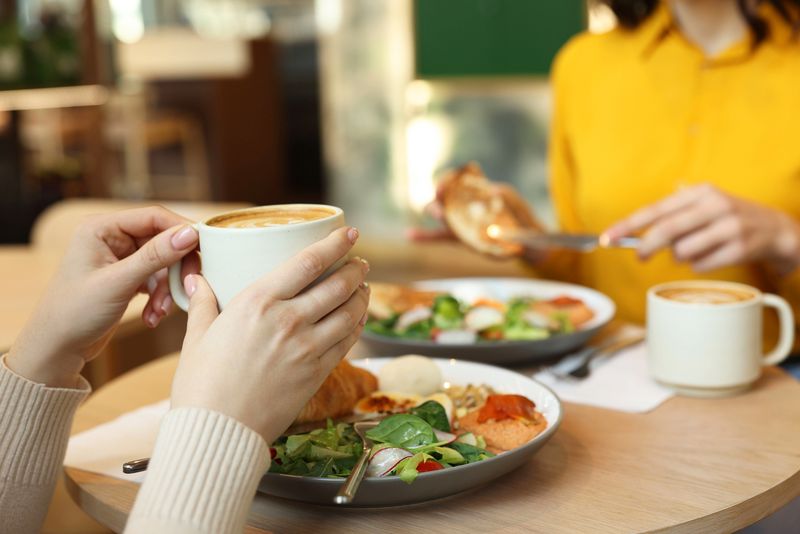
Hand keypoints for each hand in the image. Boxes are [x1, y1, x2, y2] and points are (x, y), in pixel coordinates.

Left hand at [7, 207, 199, 387]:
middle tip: (187, 287)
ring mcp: (120, 259)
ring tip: (159, 311)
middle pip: (163, 241)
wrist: (57, 349)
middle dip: (175, 268)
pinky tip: (152, 316)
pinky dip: (160, 297)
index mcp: (101, 228)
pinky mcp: (127, 278)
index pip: (154, 217)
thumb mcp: (118, 283)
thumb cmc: (74, 313)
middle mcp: (111, 238)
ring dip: (167, 288)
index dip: (181, 230)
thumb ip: (156, 256)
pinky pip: (157, 279)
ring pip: (163, 264)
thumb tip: (190, 233)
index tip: (204, 249)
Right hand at [171, 226, 369, 444]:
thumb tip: (197, 279)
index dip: (334, 244)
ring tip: (363, 287)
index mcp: (257, 303)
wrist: (218, 434)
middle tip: (359, 261)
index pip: (307, 262)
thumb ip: (204, 304)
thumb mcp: (197, 337)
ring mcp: (307, 348)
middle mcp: (288, 320)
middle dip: (354, 268)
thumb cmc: (201, 386)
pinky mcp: (317, 373)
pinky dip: (357, 326)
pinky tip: (357, 319)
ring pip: (350, 312)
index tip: (349, 233)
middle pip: (337, 285)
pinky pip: (347, 342)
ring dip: (362, 295)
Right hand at [407, 181, 547, 263]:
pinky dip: (424, 236)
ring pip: (441, 216)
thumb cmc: (520, 217)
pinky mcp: (461, 239)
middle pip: (444, 198)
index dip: (447, 181)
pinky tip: (409, 235)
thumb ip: (505, 194)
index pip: (455, 182)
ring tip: (438, 213)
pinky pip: (440, 237)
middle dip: (440, 196)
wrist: (530, 241)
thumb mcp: (515, 201)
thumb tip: (492, 189)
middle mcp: (464, 206)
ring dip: (436, 212)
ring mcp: (461, 223)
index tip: (445, 183)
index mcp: (474, 193)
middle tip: (441, 196)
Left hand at [603, 184, 799, 273]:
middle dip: (647, 246)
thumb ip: (672, 217)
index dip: (629, 225)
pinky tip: (710, 257)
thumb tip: (635, 237)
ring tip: (692, 250)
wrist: (774, 228)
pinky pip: (701, 265)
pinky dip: (697, 265)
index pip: (655, 209)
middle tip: (640, 256)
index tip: (608, 237)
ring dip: (679, 257)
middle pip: (667, 230)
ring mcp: (729, 227)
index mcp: (699, 192)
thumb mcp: (703, 206)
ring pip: (683, 251)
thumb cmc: (726, 218)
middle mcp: (715, 205)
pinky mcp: (740, 248)